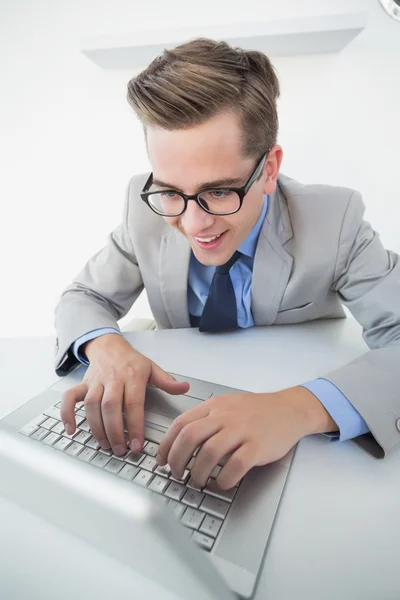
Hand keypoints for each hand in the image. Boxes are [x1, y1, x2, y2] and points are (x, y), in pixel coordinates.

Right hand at [60, 333, 188, 455]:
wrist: (108, 345)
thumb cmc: (130, 361)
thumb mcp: (152, 368)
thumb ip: (167, 381)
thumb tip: (185, 389)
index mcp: (132, 376)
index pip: (133, 403)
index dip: (134, 425)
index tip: (136, 444)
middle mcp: (112, 379)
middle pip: (110, 407)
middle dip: (114, 431)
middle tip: (121, 450)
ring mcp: (95, 382)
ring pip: (91, 405)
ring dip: (96, 428)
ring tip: (105, 445)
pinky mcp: (82, 385)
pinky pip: (69, 398)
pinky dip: (67, 414)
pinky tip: (71, 430)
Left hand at [157, 387, 337, 489]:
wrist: (290, 409)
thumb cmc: (257, 410)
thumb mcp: (227, 405)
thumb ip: (206, 418)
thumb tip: (180, 440)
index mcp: (214, 406)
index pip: (180, 424)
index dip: (166, 445)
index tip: (161, 460)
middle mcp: (225, 416)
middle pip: (190, 438)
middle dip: (177, 460)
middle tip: (177, 474)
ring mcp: (242, 430)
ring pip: (209, 453)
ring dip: (198, 472)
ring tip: (197, 481)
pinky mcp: (257, 446)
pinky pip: (235, 466)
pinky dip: (224, 479)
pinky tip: (221, 483)